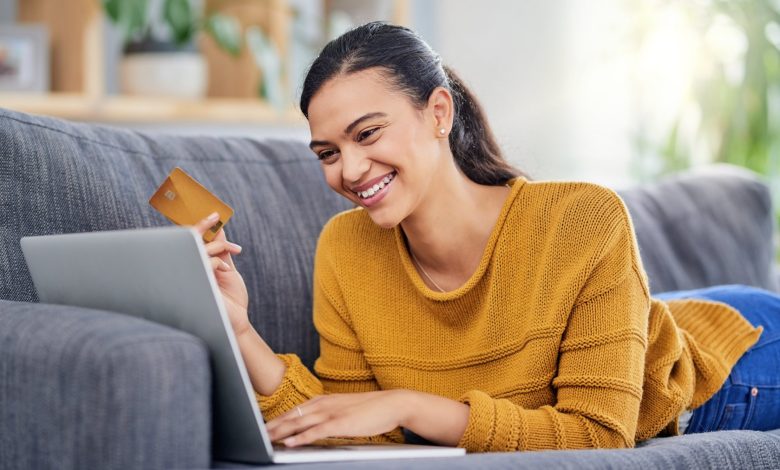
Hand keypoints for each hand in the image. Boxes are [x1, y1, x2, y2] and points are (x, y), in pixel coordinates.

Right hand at [193, 212, 251, 336]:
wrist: (236, 320)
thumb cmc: (232, 298)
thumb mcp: (228, 270)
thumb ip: (222, 251)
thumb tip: (218, 229)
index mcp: (198, 266)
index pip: (191, 242)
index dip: (198, 226)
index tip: (213, 214)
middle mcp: (191, 270)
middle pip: (190, 241)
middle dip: (203, 226)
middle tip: (215, 216)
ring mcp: (192, 276)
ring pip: (198, 249)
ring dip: (218, 245)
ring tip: (235, 250)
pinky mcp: (196, 283)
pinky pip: (204, 262)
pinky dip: (218, 261)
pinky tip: (226, 270)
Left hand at [266, 390, 409, 446]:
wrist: (392, 403)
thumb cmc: (370, 409)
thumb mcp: (345, 410)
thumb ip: (329, 416)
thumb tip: (316, 427)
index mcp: (324, 400)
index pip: (295, 410)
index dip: (279, 419)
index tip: (265, 426)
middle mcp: (324, 404)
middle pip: (292, 416)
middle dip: (273, 425)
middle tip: (257, 433)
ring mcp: (332, 412)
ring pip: (299, 423)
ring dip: (281, 431)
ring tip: (266, 438)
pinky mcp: (340, 423)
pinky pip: (316, 431)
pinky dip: (301, 437)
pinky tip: (290, 443)